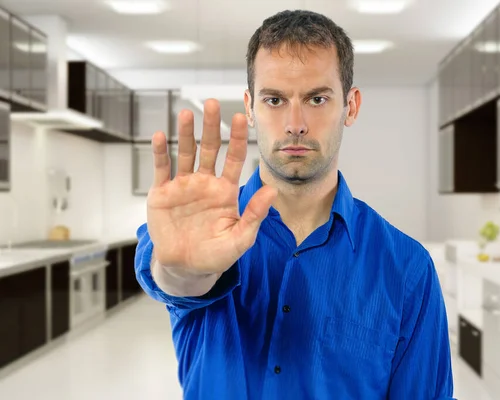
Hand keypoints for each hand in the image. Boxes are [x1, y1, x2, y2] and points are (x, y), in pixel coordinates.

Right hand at [146, 98, 276, 274]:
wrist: (185, 268)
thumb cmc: (216, 255)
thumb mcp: (240, 239)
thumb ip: (254, 215)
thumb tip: (272, 191)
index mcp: (226, 191)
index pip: (235, 159)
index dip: (238, 139)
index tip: (241, 118)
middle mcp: (205, 183)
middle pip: (210, 149)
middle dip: (212, 127)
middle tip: (213, 103)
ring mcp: (183, 186)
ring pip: (185, 153)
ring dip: (185, 133)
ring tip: (186, 113)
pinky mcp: (161, 193)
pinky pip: (161, 168)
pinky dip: (160, 153)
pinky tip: (160, 136)